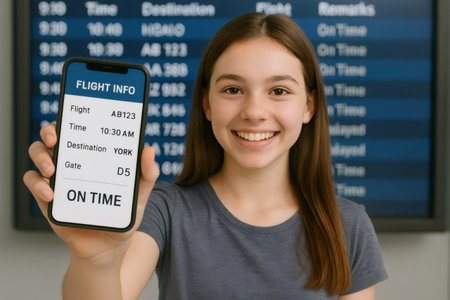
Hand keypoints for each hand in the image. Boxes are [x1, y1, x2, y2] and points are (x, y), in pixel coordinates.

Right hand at [23, 123, 159, 263]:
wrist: (108, 249)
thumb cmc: (123, 218)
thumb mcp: (140, 196)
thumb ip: (147, 175)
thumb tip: (149, 150)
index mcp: (95, 158)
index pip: (82, 131)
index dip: (75, 119)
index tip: (76, 117)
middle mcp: (74, 163)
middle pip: (53, 137)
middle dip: (50, 131)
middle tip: (56, 139)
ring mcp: (58, 179)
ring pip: (37, 154)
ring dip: (40, 157)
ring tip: (51, 169)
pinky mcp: (47, 198)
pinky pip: (33, 184)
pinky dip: (37, 185)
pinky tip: (51, 193)